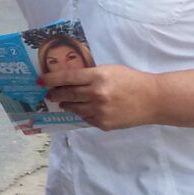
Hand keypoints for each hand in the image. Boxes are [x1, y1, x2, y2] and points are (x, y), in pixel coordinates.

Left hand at [42, 65, 162, 131]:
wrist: (153, 99)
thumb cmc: (131, 81)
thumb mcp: (110, 70)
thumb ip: (91, 75)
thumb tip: (69, 79)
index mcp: (98, 76)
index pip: (68, 77)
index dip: (51, 79)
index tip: (40, 81)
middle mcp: (96, 94)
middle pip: (67, 94)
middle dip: (55, 93)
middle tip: (49, 93)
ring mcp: (99, 111)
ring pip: (73, 108)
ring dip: (66, 104)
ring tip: (62, 101)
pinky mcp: (103, 124)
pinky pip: (85, 118)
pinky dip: (81, 113)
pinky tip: (82, 109)